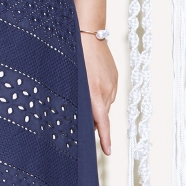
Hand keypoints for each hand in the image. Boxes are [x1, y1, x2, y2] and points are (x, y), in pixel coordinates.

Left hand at [80, 35, 117, 155]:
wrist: (89, 34)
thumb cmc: (74, 55)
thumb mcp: (71, 79)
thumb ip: (77, 98)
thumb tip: (79, 114)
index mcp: (94, 93)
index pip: (103, 123)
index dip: (106, 139)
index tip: (107, 152)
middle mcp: (106, 90)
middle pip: (102, 116)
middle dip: (95, 123)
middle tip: (82, 127)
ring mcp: (112, 84)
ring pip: (105, 104)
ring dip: (96, 107)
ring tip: (84, 99)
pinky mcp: (114, 77)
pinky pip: (108, 94)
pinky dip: (100, 96)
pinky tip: (91, 86)